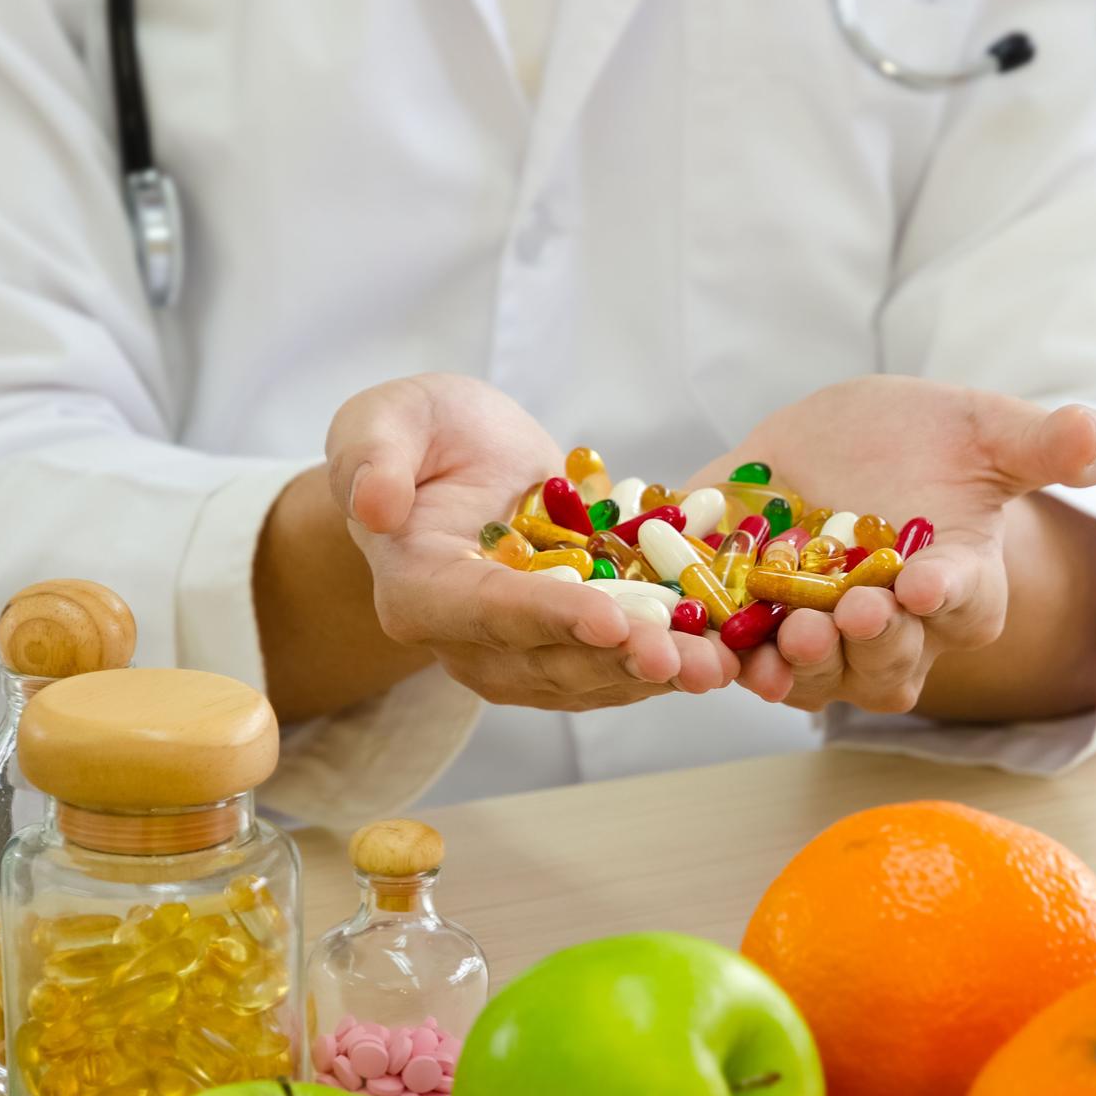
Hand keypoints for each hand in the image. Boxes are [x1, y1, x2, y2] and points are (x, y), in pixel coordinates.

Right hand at [329, 374, 738, 708]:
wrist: (450, 456)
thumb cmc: (413, 433)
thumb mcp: (381, 420)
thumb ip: (370, 457)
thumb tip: (373, 505)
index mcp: (418, 591)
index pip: (486, 612)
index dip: (549, 618)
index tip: (609, 621)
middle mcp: (465, 640)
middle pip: (547, 661)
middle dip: (621, 661)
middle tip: (688, 660)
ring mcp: (516, 651)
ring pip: (589, 675)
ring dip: (657, 675)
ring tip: (719, 667)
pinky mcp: (563, 644)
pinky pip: (616, 661)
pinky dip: (670, 658)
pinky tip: (725, 652)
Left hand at [687, 376, 1095, 714]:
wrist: (851, 444)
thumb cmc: (934, 444)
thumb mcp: (987, 430)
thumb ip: (1044, 443)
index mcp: (957, 586)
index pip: (963, 605)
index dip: (947, 598)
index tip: (928, 584)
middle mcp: (889, 628)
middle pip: (887, 664)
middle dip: (872, 644)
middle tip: (857, 612)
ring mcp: (814, 628)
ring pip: (811, 676)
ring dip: (799, 667)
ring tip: (791, 636)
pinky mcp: (744, 615)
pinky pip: (731, 654)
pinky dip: (713, 660)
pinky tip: (698, 651)